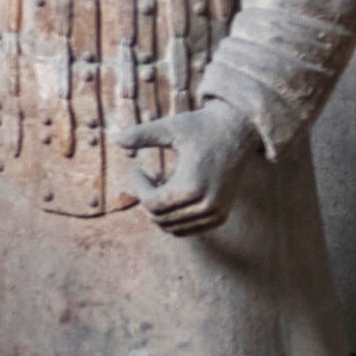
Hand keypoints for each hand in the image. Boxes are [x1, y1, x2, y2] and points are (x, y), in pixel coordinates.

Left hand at [112, 103, 253, 237]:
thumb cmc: (204, 126)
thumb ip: (142, 134)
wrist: (242, 129)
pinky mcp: (221, 215)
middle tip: (146, 179)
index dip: (138, 187)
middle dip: (147, 200)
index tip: (137, 169)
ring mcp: (216, 212)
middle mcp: (206, 204)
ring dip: (159, 213)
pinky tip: (172, 198)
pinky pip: (188, 230)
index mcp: (192, 186)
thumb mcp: (172, 127)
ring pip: (172, 228)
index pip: (151, 204)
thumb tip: (114, 138)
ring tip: (159, 187)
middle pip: (160, 218)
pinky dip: (174, 221)